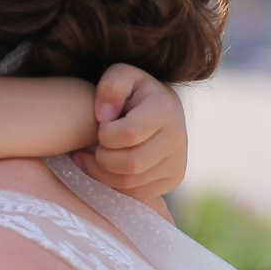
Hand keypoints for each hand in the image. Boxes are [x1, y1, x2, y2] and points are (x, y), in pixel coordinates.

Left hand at [74, 63, 186, 199]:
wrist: (160, 109)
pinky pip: (135, 193)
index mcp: (165, 110)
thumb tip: (104, 115)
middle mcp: (178, 139)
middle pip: (131, 163)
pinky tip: (106, 167)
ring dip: (102, 173)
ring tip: (92, 155)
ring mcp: (177, 163)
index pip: (130, 134)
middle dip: (102, 158)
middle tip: (92, 146)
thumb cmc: (133, 92)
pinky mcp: (172, 180)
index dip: (105, 134)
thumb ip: (111, 86)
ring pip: (130, 183)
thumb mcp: (121, 76)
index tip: (101, 124)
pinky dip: (113, 184)